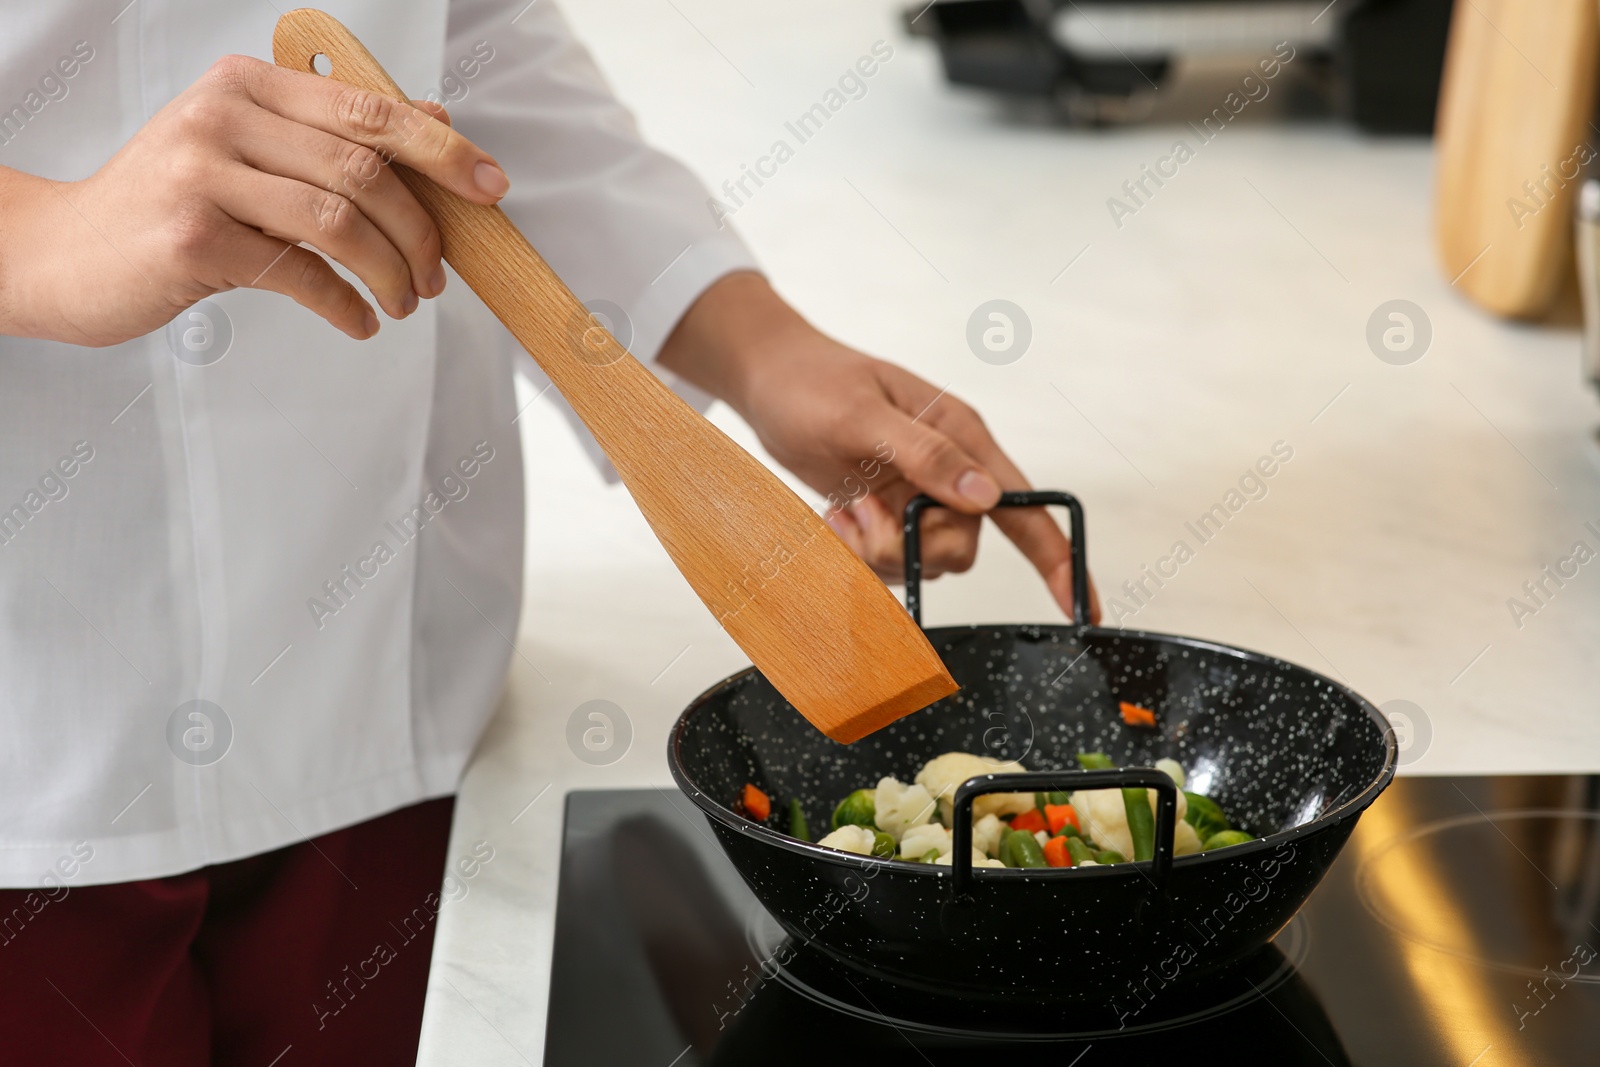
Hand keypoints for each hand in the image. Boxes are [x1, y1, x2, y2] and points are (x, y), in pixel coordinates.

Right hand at [0, 55, 506, 345]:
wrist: (68, 253)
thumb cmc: (173, 205)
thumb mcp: (253, 154)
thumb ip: (336, 137)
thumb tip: (436, 123)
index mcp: (247, 86)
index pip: (369, 109)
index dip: (442, 152)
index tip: (491, 188)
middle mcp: (222, 117)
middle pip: (364, 170)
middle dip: (420, 231)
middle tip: (437, 276)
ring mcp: (201, 175)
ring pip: (339, 222)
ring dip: (390, 273)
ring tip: (402, 303)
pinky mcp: (191, 238)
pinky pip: (300, 273)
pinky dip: (346, 304)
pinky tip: (359, 321)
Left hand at [657, 273, 1099, 621]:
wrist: (767, 381)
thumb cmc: (812, 383)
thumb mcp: (863, 415)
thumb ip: (926, 454)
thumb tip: (985, 497)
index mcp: (961, 436)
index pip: (1026, 506)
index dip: (1057, 559)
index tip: (1080, 607)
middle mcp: (950, 469)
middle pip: (962, 546)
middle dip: (912, 547)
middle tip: (863, 513)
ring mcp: (918, 494)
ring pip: (924, 559)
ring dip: (878, 549)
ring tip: (844, 508)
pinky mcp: (889, 513)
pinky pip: (891, 560)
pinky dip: (858, 551)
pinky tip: (836, 515)